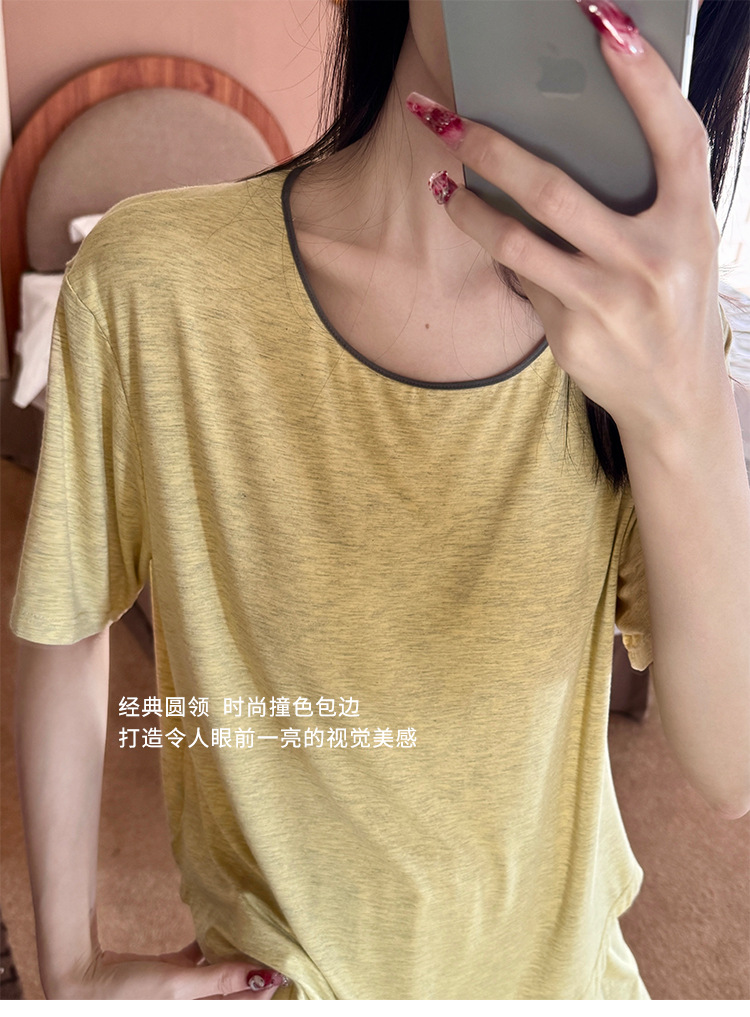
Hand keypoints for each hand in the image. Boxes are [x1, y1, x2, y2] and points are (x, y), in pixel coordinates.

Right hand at [44, 940, 286, 999]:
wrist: (82, 982)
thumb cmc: (128, 995)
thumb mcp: (178, 989)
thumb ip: (219, 982)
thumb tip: (264, 978)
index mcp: (199, 1015)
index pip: (245, 1004)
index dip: (267, 986)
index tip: (288, 961)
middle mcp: (194, 1005)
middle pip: (235, 989)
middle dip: (254, 969)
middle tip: (275, 940)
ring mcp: (182, 990)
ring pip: (218, 971)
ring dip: (232, 954)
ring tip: (252, 931)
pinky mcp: (169, 973)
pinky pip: (197, 959)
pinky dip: (207, 944)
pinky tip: (217, 924)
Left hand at [407, 0, 727, 444]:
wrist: (675, 398)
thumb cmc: (673, 302)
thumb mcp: (684, 243)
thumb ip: (648, 196)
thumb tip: (565, 136)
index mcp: (692, 221)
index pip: (675, 136)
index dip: (643, 78)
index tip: (602, 21)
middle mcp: (652, 260)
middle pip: (554, 188)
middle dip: (487, 144)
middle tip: (440, 115)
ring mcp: (607, 302)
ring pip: (516, 240)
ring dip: (467, 206)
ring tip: (440, 183)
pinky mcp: (570, 334)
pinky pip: (521, 280)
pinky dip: (500, 254)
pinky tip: (486, 235)